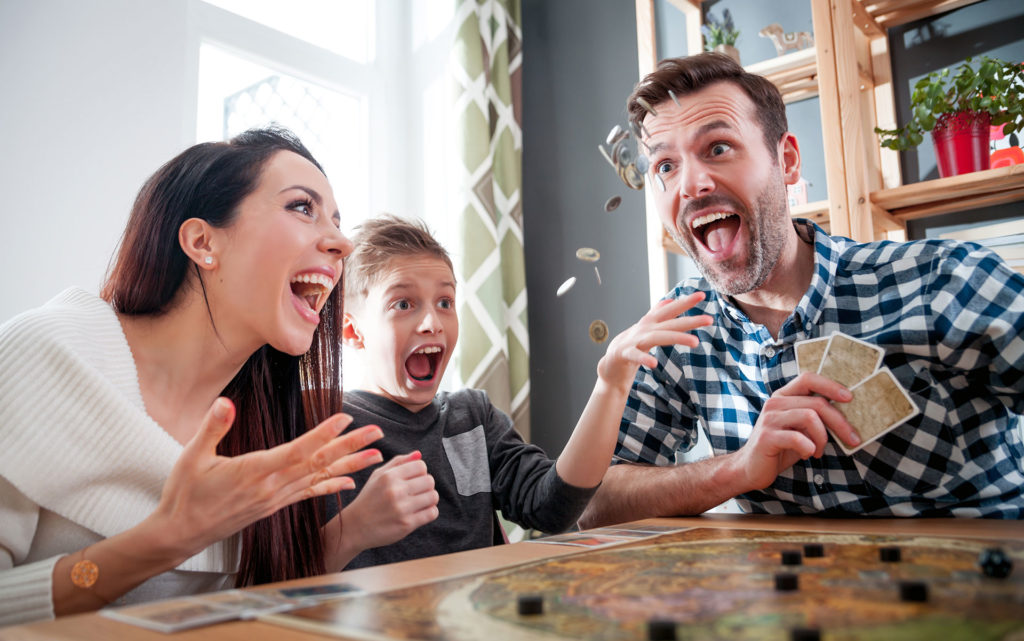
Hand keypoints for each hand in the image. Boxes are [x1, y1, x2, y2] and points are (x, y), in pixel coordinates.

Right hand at [154, 397, 383, 556]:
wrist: (181, 533)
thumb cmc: (185, 494)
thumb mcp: (192, 457)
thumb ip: (212, 428)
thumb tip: (225, 402)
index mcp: (254, 470)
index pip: (297, 449)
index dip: (324, 434)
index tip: (347, 418)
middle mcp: (272, 486)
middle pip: (318, 463)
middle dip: (350, 446)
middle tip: (377, 433)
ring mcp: (275, 498)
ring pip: (319, 478)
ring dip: (350, 465)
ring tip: (377, 456)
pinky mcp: (274, 506)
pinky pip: (309, 494)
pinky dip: (331, 486)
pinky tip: (350, 482)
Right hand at [339, 451, 439, 552]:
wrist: (355, 528)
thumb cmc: (369, 499)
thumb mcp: (377, 476)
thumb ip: (398, 462)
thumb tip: (419, 454)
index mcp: (388, 476)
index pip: (421, 466)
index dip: (420, 472)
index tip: (413, 479)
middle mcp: (395, 491)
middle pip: (429, 480)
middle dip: (426, 485)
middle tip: (416, 492)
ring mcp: (402, 508)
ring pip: (433, 496)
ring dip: (429, 499)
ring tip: (419, 502)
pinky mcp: (407, 524)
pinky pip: (432, 513)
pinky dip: (430, 512)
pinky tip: (419, 512)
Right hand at [597, 292, 712, 389]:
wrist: (611, 365)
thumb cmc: (631, 346)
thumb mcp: (645, 329)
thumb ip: (657, 314)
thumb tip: (670, 300)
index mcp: (650, 323)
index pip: (670, 310)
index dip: (685, 302)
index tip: (702, 295)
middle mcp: (644, 329)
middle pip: (669, 323)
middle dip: (690, 320)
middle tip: (709, 319)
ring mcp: (634, 341)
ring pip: (657, 337)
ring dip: (676, 338)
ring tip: (695, 342)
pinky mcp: (625, 354)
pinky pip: (636, 356)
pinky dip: (644, 358)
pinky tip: (654, 363)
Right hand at [735, 373, 856, 490]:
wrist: (751, 468)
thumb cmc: (780, 448)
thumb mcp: (799, 428)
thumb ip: (814, 417)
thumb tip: (846, 414)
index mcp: (783, 396)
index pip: (808, 379)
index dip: (830, 385)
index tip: (849, 398)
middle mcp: (775, 403)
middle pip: (817, 403)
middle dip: (840, 423)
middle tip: (852, 439)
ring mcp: (769, 419)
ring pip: (810, 417)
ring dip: (823, 438)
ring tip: (818, 450)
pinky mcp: (767, 437)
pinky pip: (798, 438)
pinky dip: (809, 448)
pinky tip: (807, 454)